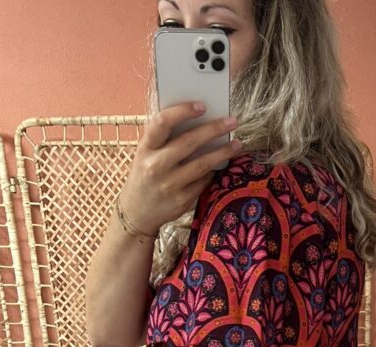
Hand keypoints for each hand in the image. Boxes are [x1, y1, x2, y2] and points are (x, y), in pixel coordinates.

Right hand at [119, 101, 242, 236]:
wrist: (137, 211)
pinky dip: (214, 171)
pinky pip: (204, 181)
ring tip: (237, 144)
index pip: (163, 122)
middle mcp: (156, 166)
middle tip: (233, 121)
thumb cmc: (146, 174)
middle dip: (214, 129)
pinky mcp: (181, 200)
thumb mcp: (146, 153)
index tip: (202, 106)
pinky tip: (222, 164)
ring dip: (223, 152)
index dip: (183, 111)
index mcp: (145, 148)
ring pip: (203, 164)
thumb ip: (164, 138)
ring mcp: (169, 185)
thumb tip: (197, 119)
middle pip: (189, 142)